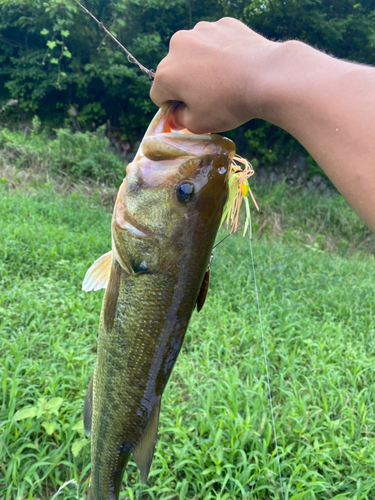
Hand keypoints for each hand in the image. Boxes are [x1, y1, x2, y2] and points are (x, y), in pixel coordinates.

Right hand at [150, 18, 277, 133]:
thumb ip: (180, 120)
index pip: (159, 94)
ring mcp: (201, 30)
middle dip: (186, 83)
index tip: (190, 112)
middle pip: (175, 70)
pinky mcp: (223, 24)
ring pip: (194, 53)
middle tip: (210, 97)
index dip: (172, 107)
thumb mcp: (199, 124)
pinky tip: (236, 65)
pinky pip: (215, 42)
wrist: (267, 76)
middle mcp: (177, 45)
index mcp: (167, 73)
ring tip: (225, 80)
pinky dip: (221, 52)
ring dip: (202, 65)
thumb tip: (176, 114)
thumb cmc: (228, 104)